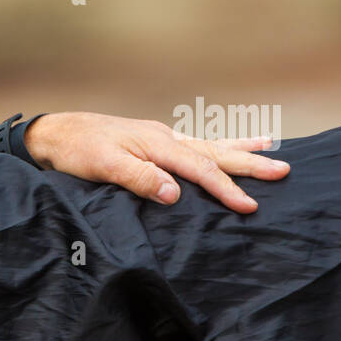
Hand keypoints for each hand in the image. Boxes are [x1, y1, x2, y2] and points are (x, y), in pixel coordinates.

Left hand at [23, 112, 289, 212]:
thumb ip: (139, 178)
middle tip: (283, 171)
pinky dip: (216, 146)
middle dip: (248, 163)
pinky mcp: (153, 143)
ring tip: (271, 148)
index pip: (199, 169)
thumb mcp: (104, 167)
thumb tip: (175, 193)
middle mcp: (164, 138)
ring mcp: (160, 139)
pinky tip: (226, 145)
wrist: (57, 134)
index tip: (248, 206)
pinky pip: (194, 146)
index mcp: (157, 144)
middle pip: (214, 152)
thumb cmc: (77, 151)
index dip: (225, 189)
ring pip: (209, 145)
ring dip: (239, 150)